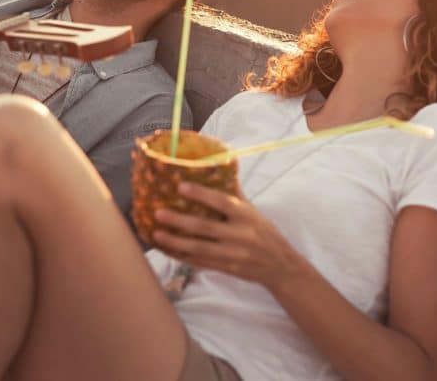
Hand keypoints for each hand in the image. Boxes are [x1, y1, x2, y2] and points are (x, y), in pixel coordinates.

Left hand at [152, 182, 304, 292]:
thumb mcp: (253, 211)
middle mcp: (240, 235)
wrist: (281, 266)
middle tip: (158, 213)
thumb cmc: (264, 233)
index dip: (201, 194)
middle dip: (179, 221)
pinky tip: (166, 250)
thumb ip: (234, 194)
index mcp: (246, 216)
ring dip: (175, 242)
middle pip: (204, 228)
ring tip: (156, 234)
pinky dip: (181, 256)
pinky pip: (200, 262)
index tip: (180, 186)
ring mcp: (232, 255)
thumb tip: (219, 167)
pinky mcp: (227, 269)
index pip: (221, 202)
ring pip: (198, 248)